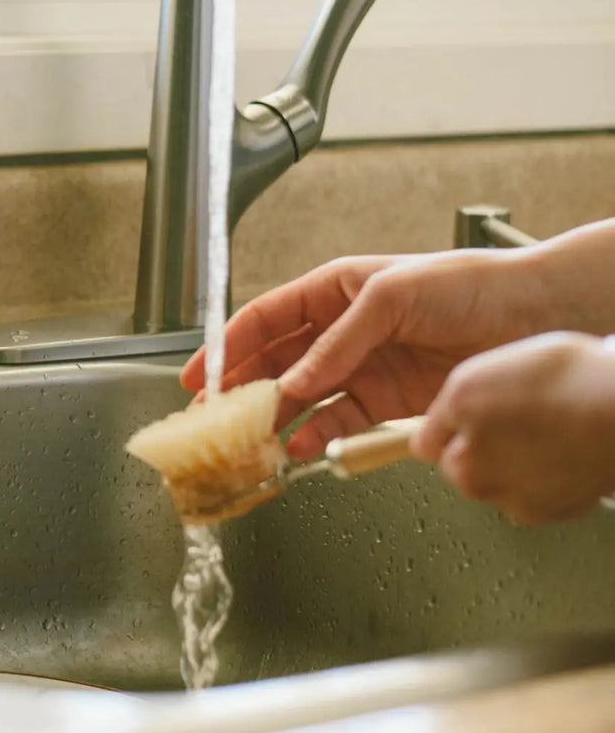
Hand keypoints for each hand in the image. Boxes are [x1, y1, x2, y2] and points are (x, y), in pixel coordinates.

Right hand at [182, 248, 554, 456]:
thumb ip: (337, 342)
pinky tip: (300, 447)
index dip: (227, 345)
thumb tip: (294, 383)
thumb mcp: (390, 297)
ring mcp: (363, 366)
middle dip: (241, 388)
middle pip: (276, 361)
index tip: (199, 374)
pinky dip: (318, 436)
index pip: (266, 318)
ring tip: (250, 441)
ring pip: (302, 396)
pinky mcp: (387, 400)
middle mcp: (342, 329)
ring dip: (275, 418)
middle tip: (212, 417)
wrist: (532, 314)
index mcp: (334, 290)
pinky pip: (340, 420)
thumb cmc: (469, 284)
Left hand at [411, 333, 614, 524]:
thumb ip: (452, 407)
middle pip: (461, 468)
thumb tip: (432, 436)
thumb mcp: (490, 372)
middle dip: (480, 451)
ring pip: (497, 484)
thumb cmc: (575, 381)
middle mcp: (474, 467)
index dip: (450, 430)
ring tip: (547, 438)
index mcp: (459, 421)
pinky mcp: (543, 512)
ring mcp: (509, 495)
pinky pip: (531, 499)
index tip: (464, 428)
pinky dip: (542, 485)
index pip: (428, 443)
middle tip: (518, 426)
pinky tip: (563, 457)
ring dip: (512, 469)